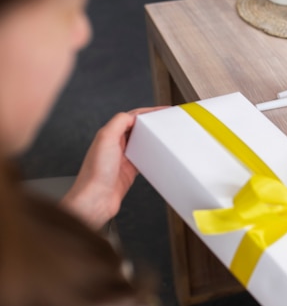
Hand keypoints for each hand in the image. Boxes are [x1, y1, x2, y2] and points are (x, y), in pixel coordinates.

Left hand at [61, 106, 166, 228]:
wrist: (95, 200)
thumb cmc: (95, 173)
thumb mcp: (106, 138)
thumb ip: (119, 122)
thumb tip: (133, 115)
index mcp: (109, 134)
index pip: (132, 117)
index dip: (148, 112)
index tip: (162, 111)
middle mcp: (115, 145)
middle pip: (138, 129)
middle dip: (152, 124)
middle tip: (166, 122)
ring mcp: (123, 158)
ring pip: (142, 143)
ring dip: (153, 139)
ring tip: (164, 137)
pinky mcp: (129, 171)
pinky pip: (144, 159)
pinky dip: (152, 155)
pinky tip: (158, 156)